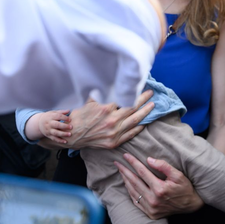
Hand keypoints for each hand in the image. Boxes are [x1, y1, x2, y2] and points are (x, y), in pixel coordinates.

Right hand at [36, 110, 71, 143]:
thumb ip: (61, 112)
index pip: (58, 116)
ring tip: (69, 134)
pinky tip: (65, 141)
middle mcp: (49, 124)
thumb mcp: (53, 112)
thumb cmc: (49, 117)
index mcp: (51, 117)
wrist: (39, 123)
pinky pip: (54, 139)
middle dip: (64, 126)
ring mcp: (49, 130)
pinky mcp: (49, 136)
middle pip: (57, 125)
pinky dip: (59, 140)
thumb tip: (68, 110)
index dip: (64, 118)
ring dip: (63, 134)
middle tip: (71, 127)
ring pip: (55, 133)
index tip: (70, 119)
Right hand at [38, 90, 154, 150]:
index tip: (142, 87)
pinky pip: (130, 134)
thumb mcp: (88, 100)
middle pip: (133, 108)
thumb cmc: (80, 116)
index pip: (126, 98)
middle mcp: (112, 120)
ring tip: (152, 106)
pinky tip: (144, 123)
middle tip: (151, 93)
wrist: (72, 135)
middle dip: (144, 100)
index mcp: (106, 108)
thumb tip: (110, 81)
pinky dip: (138, 128)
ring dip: (145, 113)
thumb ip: (101, 92)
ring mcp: (114, 133)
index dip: (135, 92)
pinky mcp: (114, 142)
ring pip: (135, 121)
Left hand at [115, 153, 202, 218]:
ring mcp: (151, 208)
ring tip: (120, 172)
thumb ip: (163, 166)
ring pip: (133, 192)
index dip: (133, 162)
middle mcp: (153, 200)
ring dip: (125, 181)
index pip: (142, 172)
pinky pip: (136, 202)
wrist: (190, 205)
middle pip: (134, 182)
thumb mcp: (178, 174)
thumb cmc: (185, 187)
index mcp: (159, 189)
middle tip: (116, 163)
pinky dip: (130, 192)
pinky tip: (127, 185)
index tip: (125, 155)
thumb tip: (148, 159)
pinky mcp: (150, 214)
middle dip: (124, 171)